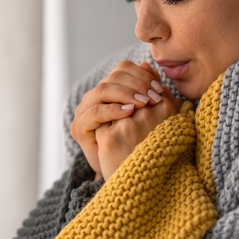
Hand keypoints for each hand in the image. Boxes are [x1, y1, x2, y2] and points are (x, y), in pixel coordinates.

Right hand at [70, 61, 177, 178]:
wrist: (126, 173)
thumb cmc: (139, 143)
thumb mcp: (148, 113)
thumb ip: (148, 90)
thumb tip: (149, 66)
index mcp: (110, 89)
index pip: (123, 69)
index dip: (141, 75)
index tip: (159, 88)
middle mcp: (94, 96)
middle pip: (113, 78)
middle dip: (136, 85)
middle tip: (154, 96)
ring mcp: (84, 111)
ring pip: (103, 90)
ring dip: (126, 94)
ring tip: (144, 103)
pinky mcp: (79, 127)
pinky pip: (95, 112)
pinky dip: (113, 110)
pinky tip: (129, 113)